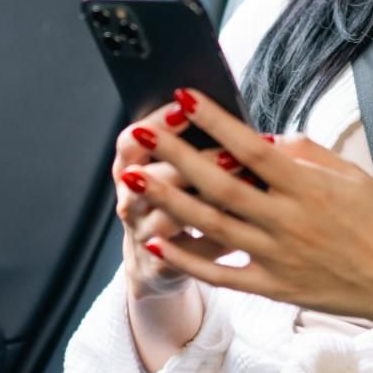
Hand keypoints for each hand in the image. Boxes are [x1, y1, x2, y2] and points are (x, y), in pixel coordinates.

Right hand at [111, 105, 241, 298]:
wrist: (153, 261)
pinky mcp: (159, 266)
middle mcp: (129, 200)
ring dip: (205, 204)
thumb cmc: (176, 199)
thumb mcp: (175, 169)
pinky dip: (214, 245)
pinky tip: (243, 232)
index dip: (155, 123)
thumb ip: (199, 144)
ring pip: (166, 218)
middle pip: (151, 176)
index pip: (131, 141)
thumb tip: (241, 123)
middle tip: (230, 154)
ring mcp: (142, 234)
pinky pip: (186, 257)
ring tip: (242, 194)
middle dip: (191, 162)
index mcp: (129, 168)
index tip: (185, 106)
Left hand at [129, 88, 372, 323]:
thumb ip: (306, 153)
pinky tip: (156, 243)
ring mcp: (278, 257)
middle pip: (219, 185)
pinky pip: (221, 274)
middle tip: (141, 133)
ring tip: (134, 181)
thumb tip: (262, 137)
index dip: (214, 121)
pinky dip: (187, 260)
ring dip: (168, 202)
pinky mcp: (274, 288)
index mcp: (309, 187)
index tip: (184, 98)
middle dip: (174, 156)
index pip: (250, 147)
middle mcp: (288, 221)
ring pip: (211, 226)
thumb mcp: (353, 174)